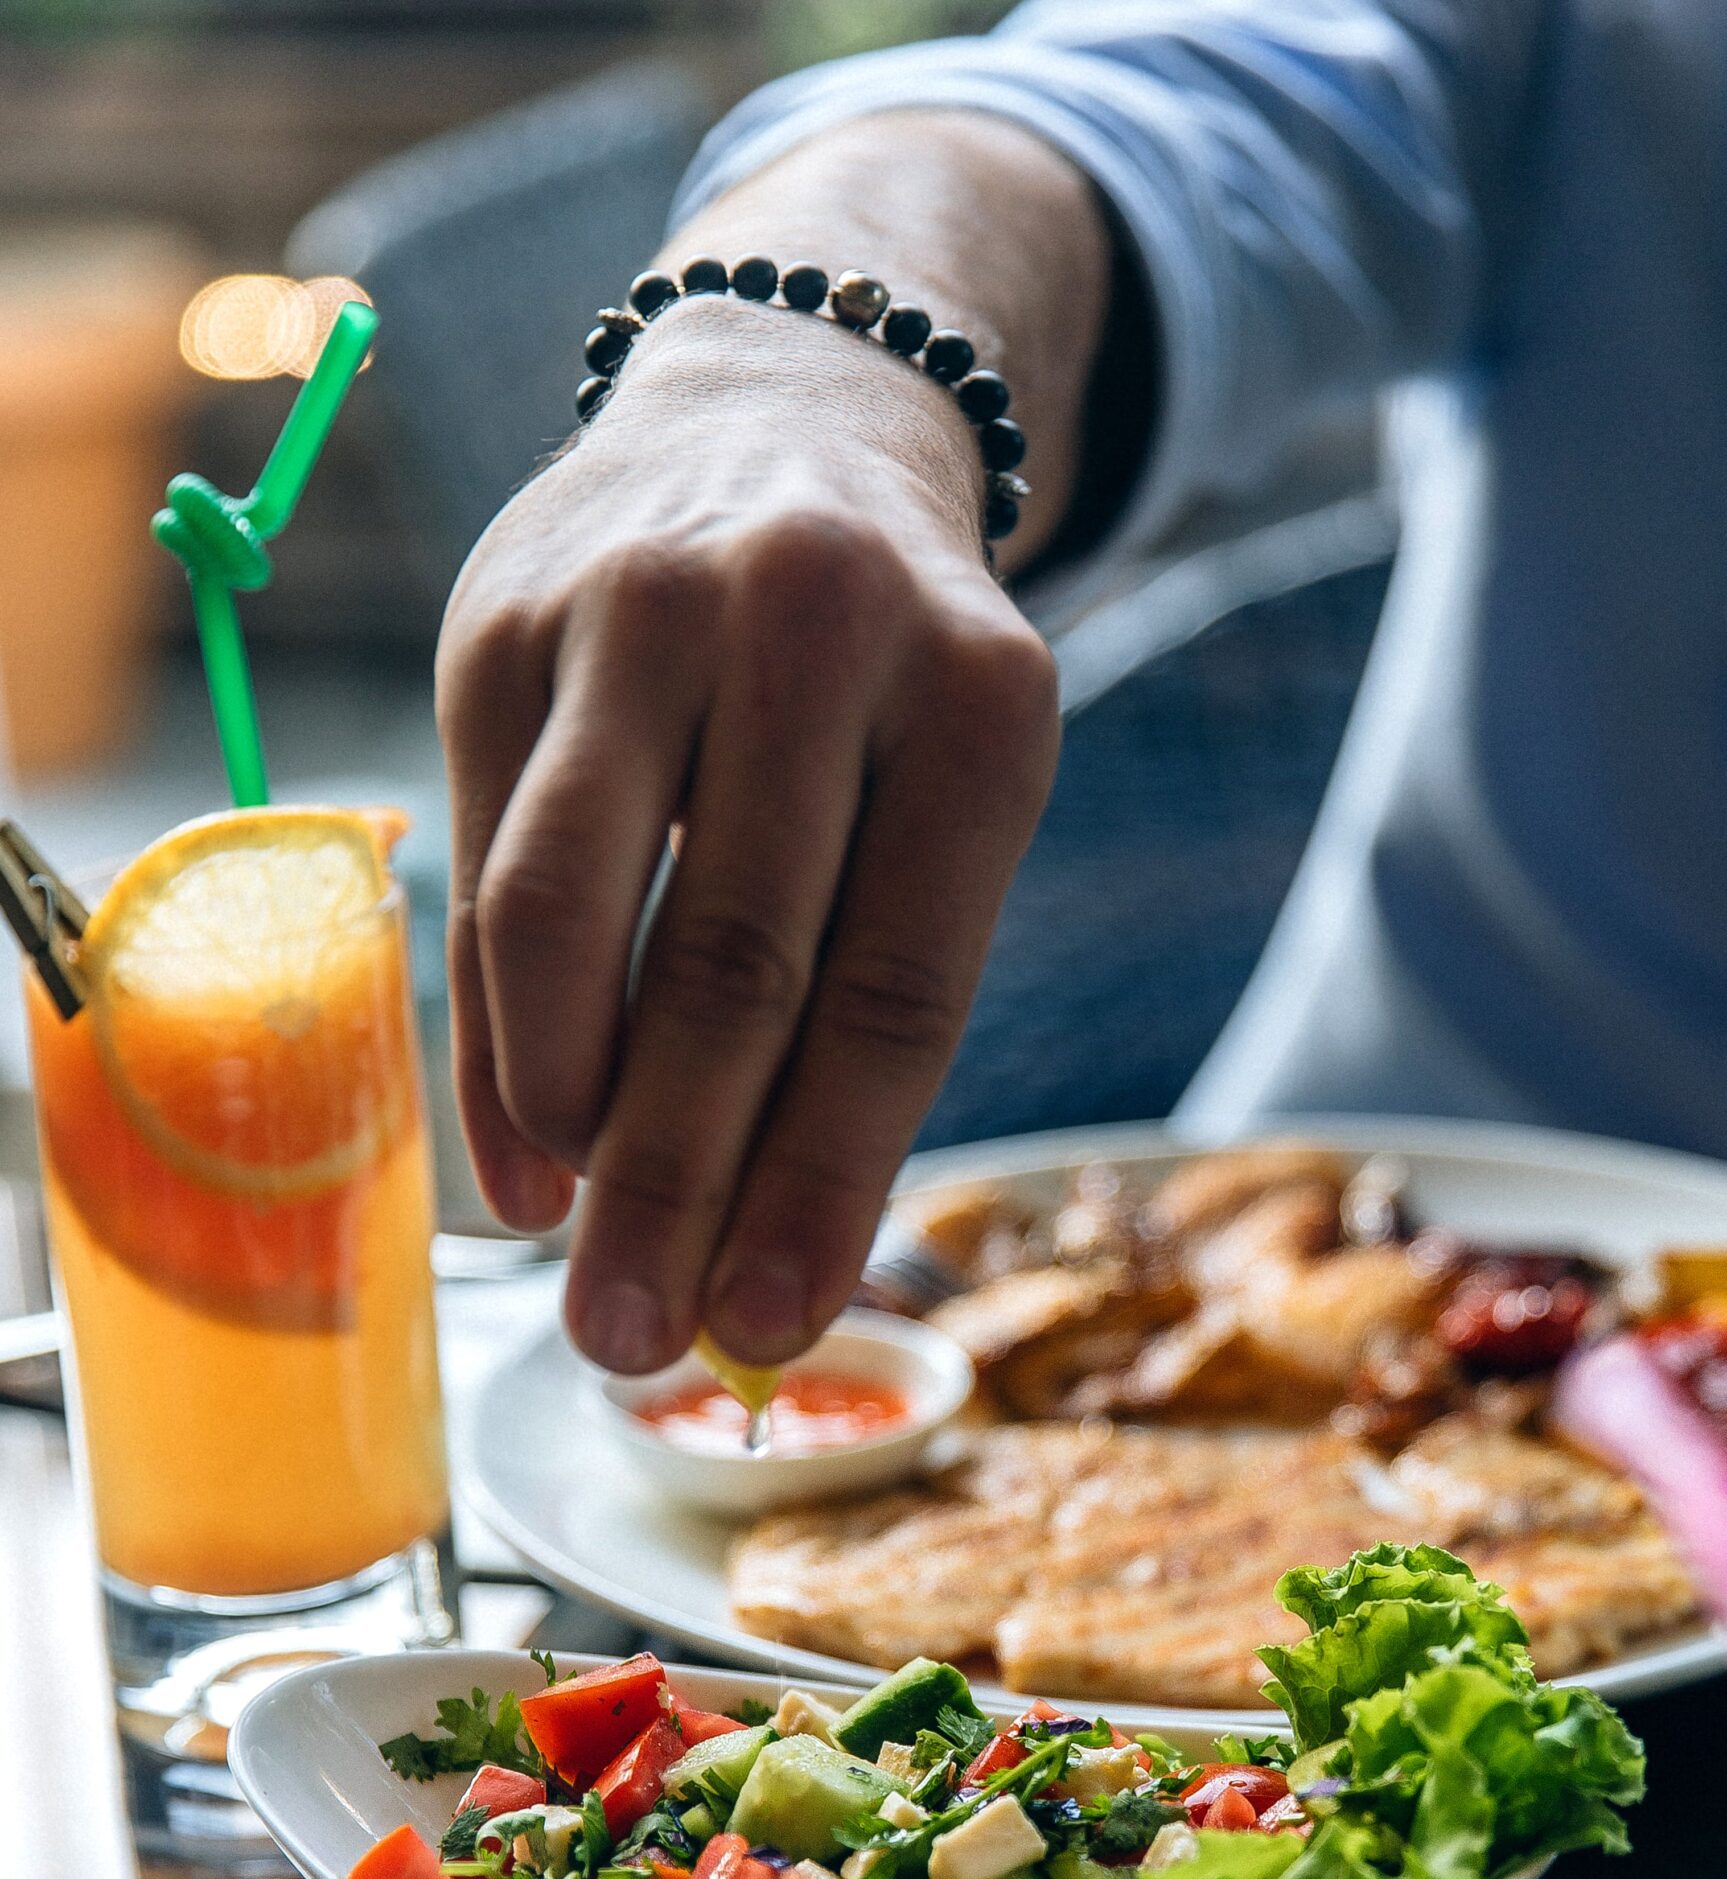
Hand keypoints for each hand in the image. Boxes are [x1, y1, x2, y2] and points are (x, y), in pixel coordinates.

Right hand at [436, 294, 1059, 1373]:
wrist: (785, 417)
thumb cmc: (881, 686)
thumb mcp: (942, 803)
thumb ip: (867, 1006)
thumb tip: (762, 1262)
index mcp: (979, 699)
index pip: (896, 992)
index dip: (823, 1179)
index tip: (766, 1323)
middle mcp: (813, 627)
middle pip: (733, 966)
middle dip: (675, 1184)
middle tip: (633, 1344)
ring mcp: (641, 607)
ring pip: (570, 909)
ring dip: (565, 1112)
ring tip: (574, 1246)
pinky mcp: (500, 617)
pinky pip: (480, 865)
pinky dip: (492, 1035)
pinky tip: (519, 1157)